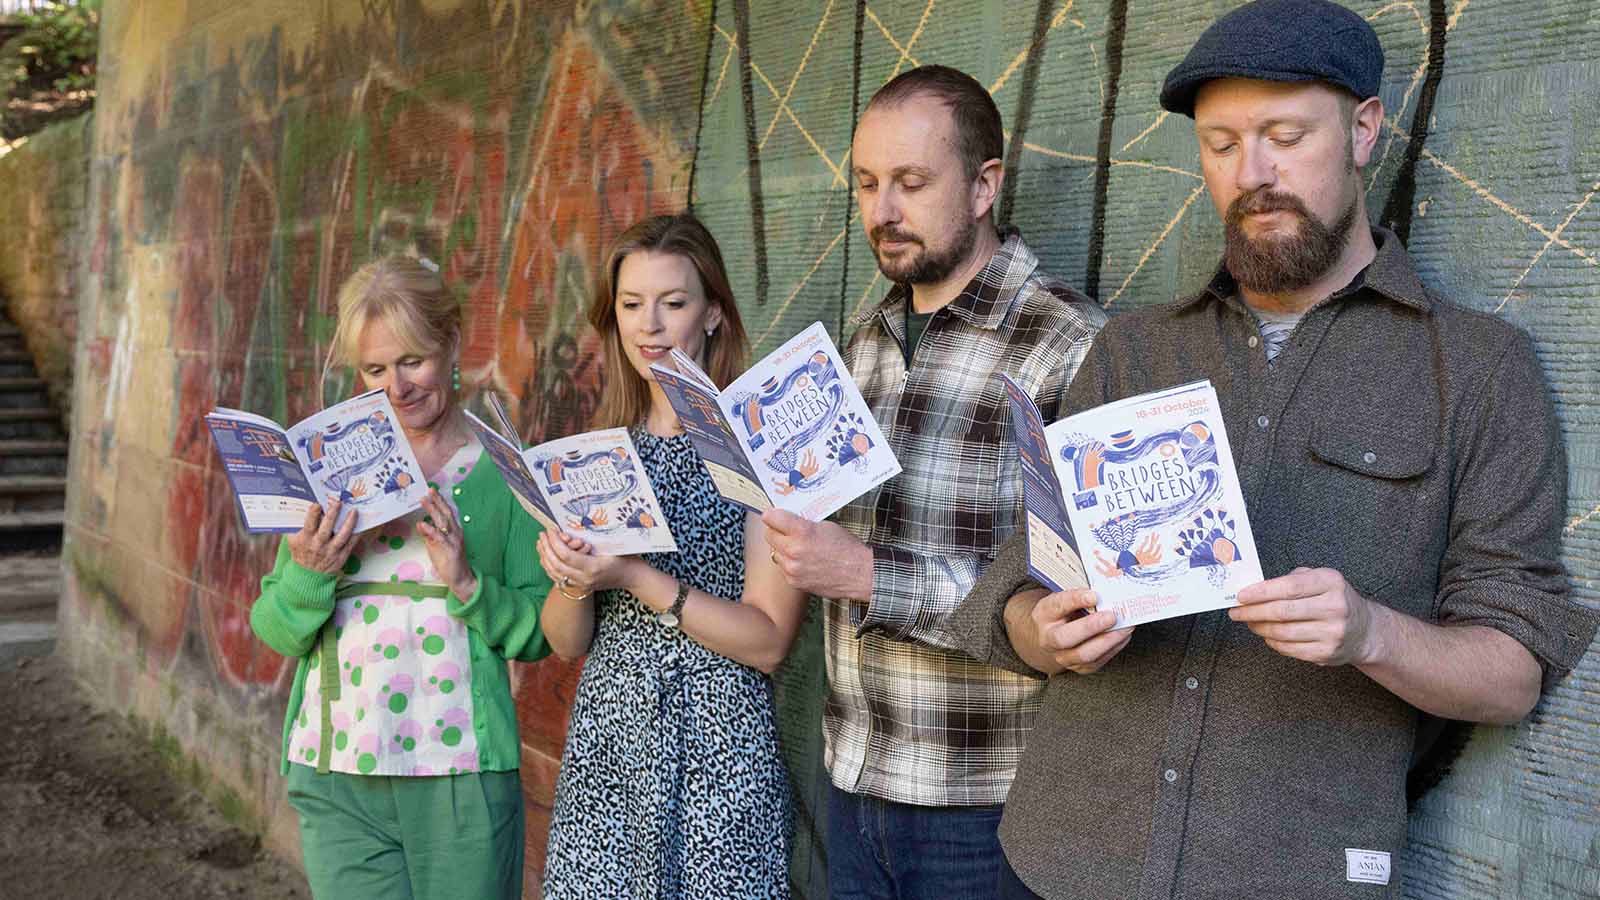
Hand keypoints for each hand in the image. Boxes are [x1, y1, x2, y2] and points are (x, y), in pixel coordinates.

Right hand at [287, 500, 357, 573]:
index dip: (312, 514)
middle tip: (338, 502)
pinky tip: (360, 525)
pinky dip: (356, 535)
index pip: (309, 525)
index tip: (317, 504)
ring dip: (349, 523)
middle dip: (332, 514)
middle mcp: (318, 545)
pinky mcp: (340, 557)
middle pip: (326, 529)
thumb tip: (304, 506)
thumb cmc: (301, 552)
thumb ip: (298, 525)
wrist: (307, 574)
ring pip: (342, 536)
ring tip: (354, 511)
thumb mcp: (293, 539)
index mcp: (305, 539)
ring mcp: (331, 551)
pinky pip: (350, 544)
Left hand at [416, 488, 475, 601]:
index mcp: (454, 531)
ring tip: (424, 501)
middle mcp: (455, 533)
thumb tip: (421, 524)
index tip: (432, 491)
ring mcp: (454, 541)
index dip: (440, 502)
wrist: (461, 579)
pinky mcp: (450, 550)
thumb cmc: (449, 563)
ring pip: (443, 522)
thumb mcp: (437, 547)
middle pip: (446, 513)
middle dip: (437, 501)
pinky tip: (422, 524)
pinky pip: (439, 538)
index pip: (447, 513)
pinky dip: (430, 530)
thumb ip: (430, 536)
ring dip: (432, 510)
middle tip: (429, 491)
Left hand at [535, 530, 640, 597]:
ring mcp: (581, 585)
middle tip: (542, 533)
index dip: (555, 542)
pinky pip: (557, 578)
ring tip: (541, 542)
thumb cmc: (626, 557)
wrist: (632, 577)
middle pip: (556, 565)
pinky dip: (548, 566)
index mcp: (593, 567)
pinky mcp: (579, 586)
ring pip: (554, 573)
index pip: (566, 556)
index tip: (551, 529)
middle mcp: (584, 579)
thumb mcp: (613, 545)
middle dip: (546, 548)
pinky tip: (546, 555)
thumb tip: (576, 524)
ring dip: (544, 557)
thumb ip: (594, 538)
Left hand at [761, 509, 872, 600]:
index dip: (772, 515)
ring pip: (774, 552)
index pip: (771, 518)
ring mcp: (792, 568)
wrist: (860, 573)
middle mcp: (793, 550)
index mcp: (802, 532)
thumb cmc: (846, 548)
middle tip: (788, 531)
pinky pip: (783, 568)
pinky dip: (790, 564)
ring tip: (800, 549)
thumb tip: (786, 521)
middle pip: (768, 535)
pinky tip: (804, 562)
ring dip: (783, 549)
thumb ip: (802, 523)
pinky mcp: (793, 581)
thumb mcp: (825, 526)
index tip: (774, 515)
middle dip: (777, 531)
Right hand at [1031, 588, 1132, 673]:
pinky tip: (1123, 636)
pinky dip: (1113, 647)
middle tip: (1111, 616)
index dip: (1076, 600)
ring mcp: (1062, 656)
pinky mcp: (1078, 668)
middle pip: (1065, 638)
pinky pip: (1097, 661)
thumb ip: (1080, 597)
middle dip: (1090, 627)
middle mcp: (1048, 639)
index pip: (1058, 606)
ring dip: (1108, 640)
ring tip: (1125, 627)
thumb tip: (1107, 593)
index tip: (1094, 595)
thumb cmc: (1061, 614)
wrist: (1049, 639)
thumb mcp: (1064, 600)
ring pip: (1084, 654)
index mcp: (1044, 614)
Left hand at [1229, 567, 1378, 666]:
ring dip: (1259, 628)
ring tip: (1250, 622)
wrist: (1364, 630)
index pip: (1289, 587)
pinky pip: (1289, 648)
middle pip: (1282, 611)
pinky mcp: (1327, 652)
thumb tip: (1255, 588)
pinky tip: (1267, 635)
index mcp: (1331, 582)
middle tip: (1236, 612)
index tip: (1241, 595)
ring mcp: (1332, 632)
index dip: (1260, 592)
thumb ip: (1291, 579)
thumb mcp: (1319, 579)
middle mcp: (1335, 607)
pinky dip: (1272, 642)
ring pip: (1283, 632)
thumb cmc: (1333, 599)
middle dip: (1253, 612)